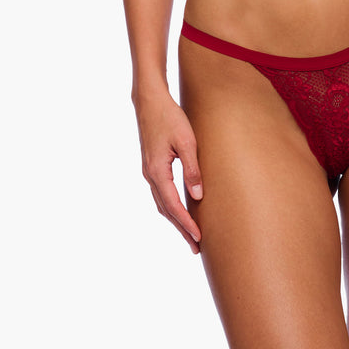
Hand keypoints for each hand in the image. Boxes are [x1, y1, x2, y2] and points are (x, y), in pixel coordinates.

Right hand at [134, 90, 203, 253]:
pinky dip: (170, 206)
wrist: (149, 101)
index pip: (173, 205)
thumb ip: (192, 169)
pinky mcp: (151, 166)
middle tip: (196, 247)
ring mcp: (149, 171)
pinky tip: (180, 209)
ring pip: (162, 203)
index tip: (199, 238)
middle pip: (166, 209)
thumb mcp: (186, 141)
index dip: (186, 223)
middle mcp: (150, 175)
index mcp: (157, 171)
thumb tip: (198, 196)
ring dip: (175, 219)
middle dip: (181, 229)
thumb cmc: (170, 117)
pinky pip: (161, 193)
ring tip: (190, 233)